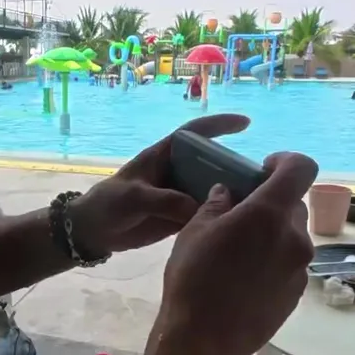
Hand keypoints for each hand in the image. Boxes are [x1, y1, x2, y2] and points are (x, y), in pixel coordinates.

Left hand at [68, 114, 249, 254]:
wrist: (93, 232)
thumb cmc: (108, 204)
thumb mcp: (133, 197)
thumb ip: (164, 200)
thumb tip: (197, 209)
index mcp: (163, 156)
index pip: (195, 133)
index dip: (219, 125)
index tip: (245, 122)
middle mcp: (176, 171)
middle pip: (212, 163)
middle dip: (235, 166)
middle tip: (261, 177)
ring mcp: (179, 194)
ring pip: (211, 189)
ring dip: (231, 193)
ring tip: (257, 201)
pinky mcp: (179, 216)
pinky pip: (205, 213)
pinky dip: (220, 216)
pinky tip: (239, 222)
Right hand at [143, 153, 318, 354]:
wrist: (205, 341)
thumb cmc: (194, 279)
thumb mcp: (194, 231)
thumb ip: (217, 205)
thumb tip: (228, 194)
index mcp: (269, 213)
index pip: (301, 168)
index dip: (285, 161)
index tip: (262, 170)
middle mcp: (295, 237)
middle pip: (295, 204)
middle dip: (271, 203)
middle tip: (240, 215)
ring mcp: (300, 268)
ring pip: (292, 236)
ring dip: (272, 234)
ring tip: (239, 251)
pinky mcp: (297, 293)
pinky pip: (289, 263)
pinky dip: (273, 260)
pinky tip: (245, 278)